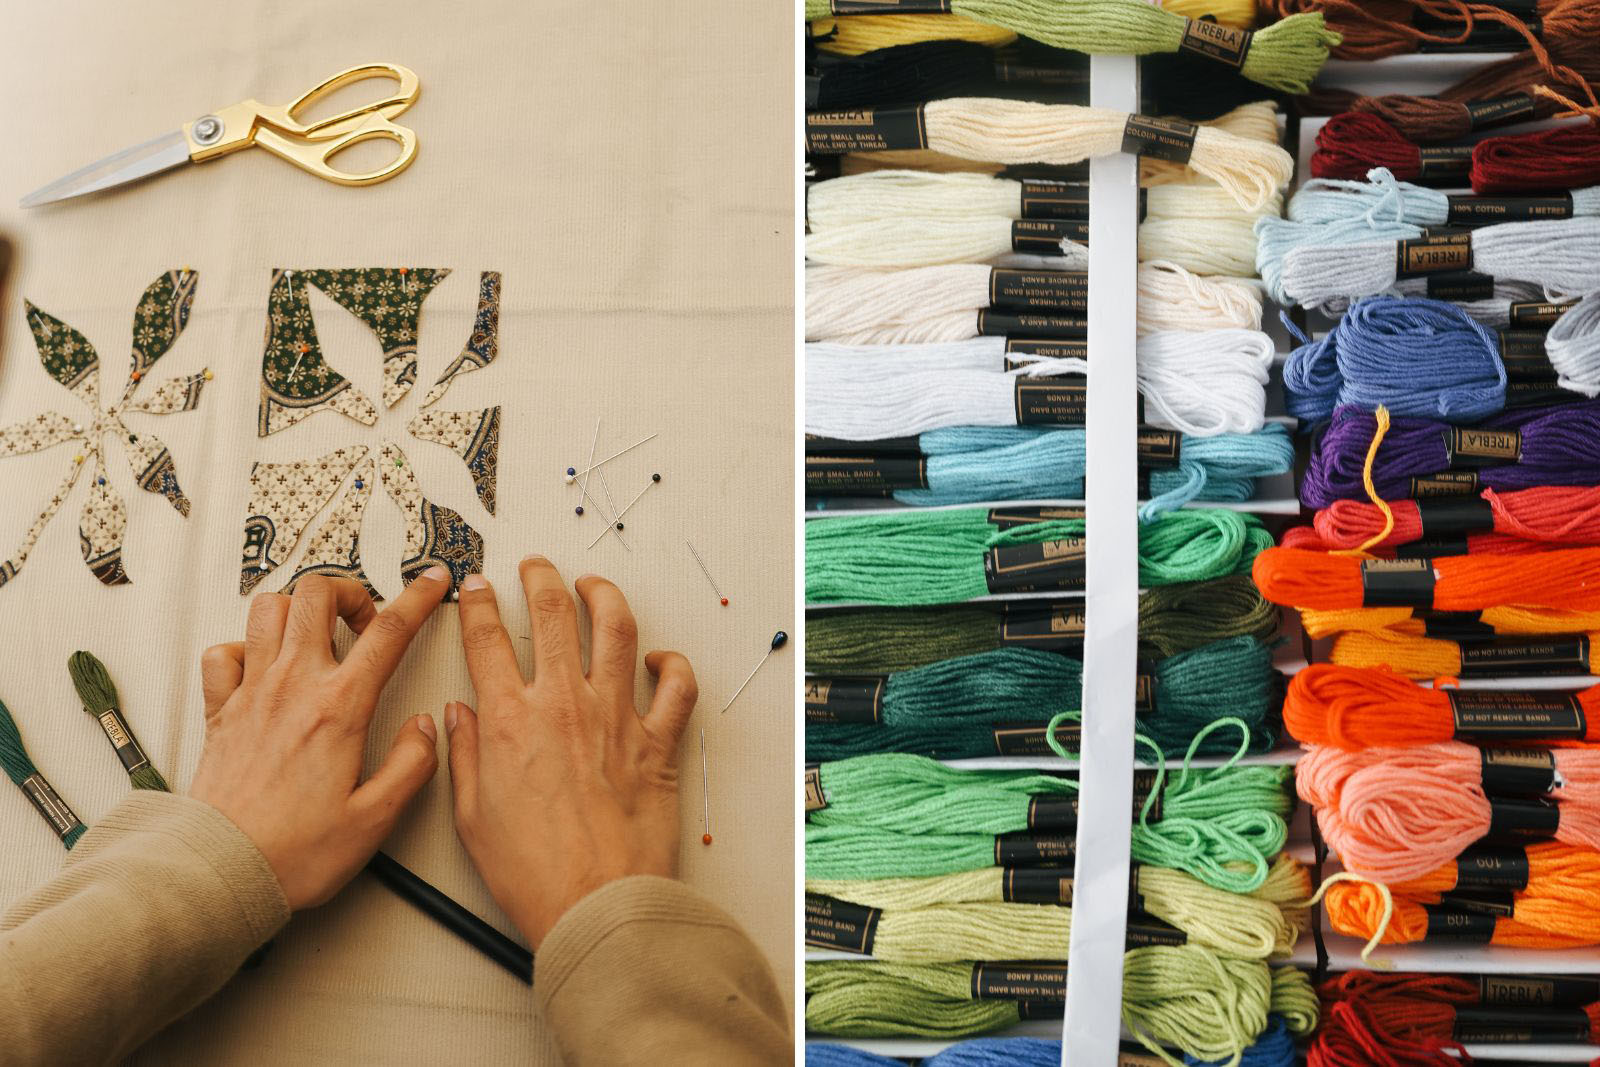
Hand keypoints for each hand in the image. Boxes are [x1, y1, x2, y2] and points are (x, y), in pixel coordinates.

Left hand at [190, 569, 450, 908]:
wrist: (221, 870)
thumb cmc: (292, 852)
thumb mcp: (376, 819)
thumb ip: (412, 766)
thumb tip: (427, 730)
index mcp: (339, 709)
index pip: (389, 631)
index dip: (418, 597)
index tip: (431, 583)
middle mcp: (293, 687)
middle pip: (318, 595)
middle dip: (351, 591)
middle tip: (367, 618)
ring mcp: (251, 693)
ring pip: (268, 609)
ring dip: (299, 608)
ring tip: (320, 631)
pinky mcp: (221, 711)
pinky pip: (223, 653)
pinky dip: (244, 647)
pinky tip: (263, 666)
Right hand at [446, 556, 698, 947]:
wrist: (595, 905)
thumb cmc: (534, 873)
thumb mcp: (473, 817)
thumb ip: (465, 756)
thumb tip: (458, 716)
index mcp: (510, 722)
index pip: (486, 639)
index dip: (477, 603)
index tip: (476, 587)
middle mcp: (563, 706)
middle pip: (552, 614)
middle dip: (541, 578)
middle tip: (536, 567)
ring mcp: (616, 717)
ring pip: (616, 629)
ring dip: (604, 596)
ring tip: (594, 586)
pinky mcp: (657, 742)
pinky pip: (677, 686)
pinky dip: (672, 664)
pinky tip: (659, 658)